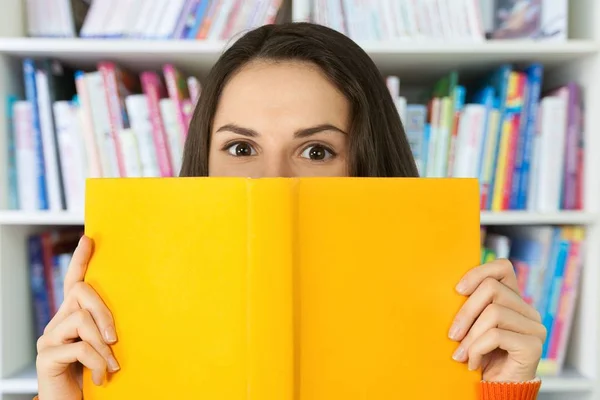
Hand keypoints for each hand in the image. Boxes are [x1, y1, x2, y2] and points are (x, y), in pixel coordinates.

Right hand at [36, 236, 118, 398]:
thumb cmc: (96, 374)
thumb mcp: (107, 347)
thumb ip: (110, 329)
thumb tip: (135, 311)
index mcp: (73, 317)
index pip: (74, 282)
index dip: (80, 260)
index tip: (89, 239)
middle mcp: (57, 323)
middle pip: (81, 293)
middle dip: (104, 312)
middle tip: (116, 338)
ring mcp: (49, 339)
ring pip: (81, 320)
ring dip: (103, 345)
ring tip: (112, 366)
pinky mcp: (46, 357)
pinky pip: (79, 348)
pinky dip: (97, 363)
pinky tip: (103, 377)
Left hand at [449, 259, 545, 381]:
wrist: (496, 390)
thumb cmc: (478, 356)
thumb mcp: (471, 325)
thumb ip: (470, 305)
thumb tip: (452, 287)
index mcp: (514, 301)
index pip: (502, 267)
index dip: (478, 272)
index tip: (457, 290)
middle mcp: (528, 311)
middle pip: (492, 288)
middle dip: (465, 312)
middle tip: (452, 335)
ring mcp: (534, 328)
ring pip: (493, 312)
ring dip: (470, 336)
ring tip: (461, 353)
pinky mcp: (533, 346)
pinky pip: (496, 335)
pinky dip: (477, 349)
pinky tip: (473, 363)